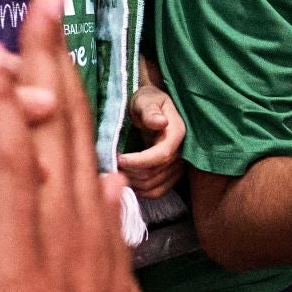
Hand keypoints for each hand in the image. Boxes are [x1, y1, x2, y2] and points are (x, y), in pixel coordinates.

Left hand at [0, 0, 149, 291]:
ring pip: (49, 140)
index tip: (65, 48)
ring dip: (36, 68)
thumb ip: (112, 259)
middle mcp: (89, 232)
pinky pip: (10, 175)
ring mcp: (58, 243)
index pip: (88, 152)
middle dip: (62, 58)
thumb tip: (118, 202)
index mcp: (102, 247)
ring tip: (27, 10)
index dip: (75, 94)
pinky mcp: (19, 261)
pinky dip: (2, 117)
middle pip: (75, 128)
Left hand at [117, 84, 185, 199]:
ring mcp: (178, 166)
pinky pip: (157, 192)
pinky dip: (140, 191)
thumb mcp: (146, 100)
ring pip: (154, 186)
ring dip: (133, 182)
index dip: (139, 161)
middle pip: (155, 173)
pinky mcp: (171, 176)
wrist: (152, 107)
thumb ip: (150, 111)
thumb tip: (160, 123)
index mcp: (177, 133)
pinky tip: (126, 181)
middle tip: (110, 164)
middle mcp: (181, 153)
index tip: (118, 158)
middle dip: (130, 172)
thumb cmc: (147, 100)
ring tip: (116, 171)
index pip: (161, 155)